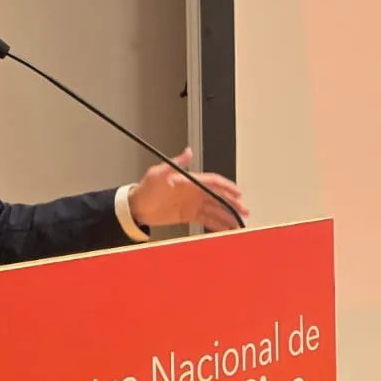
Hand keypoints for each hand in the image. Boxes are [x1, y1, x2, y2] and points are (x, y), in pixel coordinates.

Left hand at [126, 148, 248, 231]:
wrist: (136, 207)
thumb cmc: (146, 189)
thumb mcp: (158, 174)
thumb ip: (176, 163)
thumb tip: (189, 151)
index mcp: (190, 181)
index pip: (213, 183)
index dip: (227, 187)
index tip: (238, 194)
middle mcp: (194, 192)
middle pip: (218, 197)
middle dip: (232, 204)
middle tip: (244, 212)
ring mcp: (193, 204)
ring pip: (215, 210)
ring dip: (227, 216)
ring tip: (238, 225)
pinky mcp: (189, 215)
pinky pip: (206, 220)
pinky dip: (217, 224)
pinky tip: (225, 229)